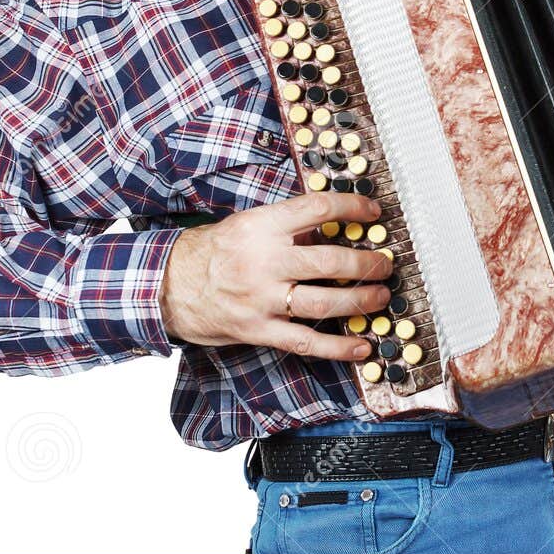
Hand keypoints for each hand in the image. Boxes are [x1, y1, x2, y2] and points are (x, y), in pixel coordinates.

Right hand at [159, 191, 392, 359]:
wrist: (168, 285)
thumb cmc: (213, 251)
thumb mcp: (247, 224)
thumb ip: (287, 225)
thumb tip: (336, 222)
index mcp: (261, 226)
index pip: (318, 208)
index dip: (353, 206)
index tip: (374, 210)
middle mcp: (263, 261)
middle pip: (330, 261)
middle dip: (367, 264)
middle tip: (385, 264)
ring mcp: (261, 299)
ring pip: (324, 303)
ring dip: (361, 301)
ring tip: (380, 297)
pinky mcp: (258, 330)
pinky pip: (306, 342)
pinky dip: (338, 347)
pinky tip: (361, 346)